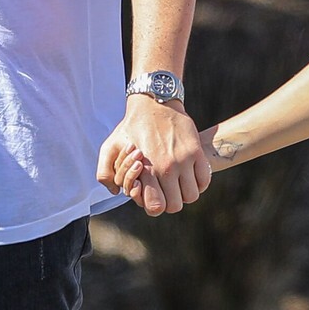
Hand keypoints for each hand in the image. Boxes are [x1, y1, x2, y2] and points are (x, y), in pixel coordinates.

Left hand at [96, 97, 210, 216]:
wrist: (154, 102)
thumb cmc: (131, 127)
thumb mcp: (109, 147)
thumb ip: (104, 173)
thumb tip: (116, 193)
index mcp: (146, 170)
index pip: (156, 207)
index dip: (154, 205)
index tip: (153, 195)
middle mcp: (167, 167)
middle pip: (175, 206)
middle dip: (169, 202)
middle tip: (165, 190)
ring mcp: (184, 160)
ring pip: (191, 196)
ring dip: (184, 193)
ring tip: (177, 183)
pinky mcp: (197, 152)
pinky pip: (204, 181)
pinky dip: (198, 183)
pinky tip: (189, 175)